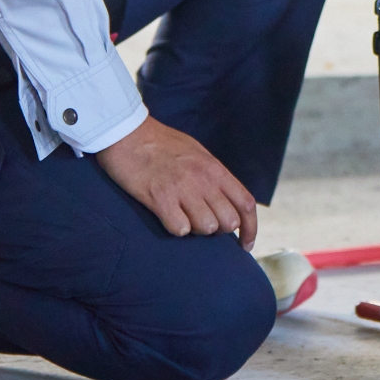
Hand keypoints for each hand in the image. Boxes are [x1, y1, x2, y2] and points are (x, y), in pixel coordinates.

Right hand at [97, 116, 257, 250]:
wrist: (128, 133)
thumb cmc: (162, 144)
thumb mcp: (197, 154)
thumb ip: (212, 177)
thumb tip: (224, 201)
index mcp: (215, 168)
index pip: (245, 203)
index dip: (250, 228)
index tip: (245, 246)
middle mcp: (204, 179)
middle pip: (228, 221)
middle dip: (218, 230)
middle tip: (200, 222)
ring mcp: (183, 189)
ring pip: (206, 228)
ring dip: (195, 229)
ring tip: (182, 216)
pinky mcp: (160, 198)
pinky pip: (179, 229)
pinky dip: (175, 228)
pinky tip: (167, 216)